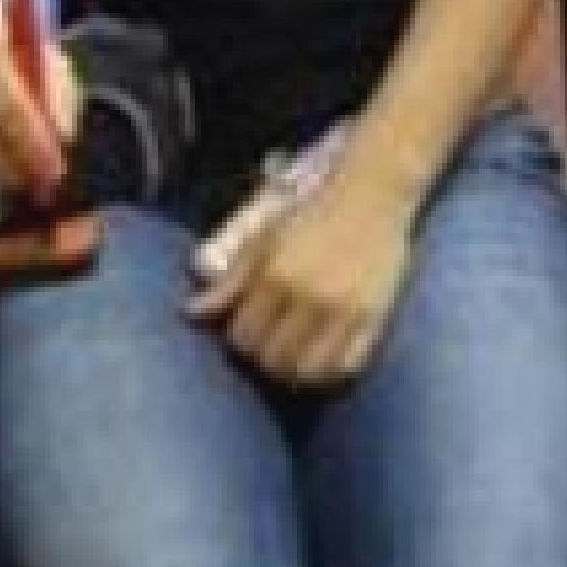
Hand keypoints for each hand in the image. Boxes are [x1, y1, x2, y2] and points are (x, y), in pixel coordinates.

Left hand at [188, 169, 415, 386]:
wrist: (371, 193)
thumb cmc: (311, 214)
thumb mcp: (263, 240)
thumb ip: (230, 280)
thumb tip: (192, 314)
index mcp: (275, 276)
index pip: (242, 337)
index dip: (239, 338)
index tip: (247, 327)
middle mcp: (309, 297)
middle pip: (273, 360)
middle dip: (264, 356)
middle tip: (269, 341)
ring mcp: (345, 312)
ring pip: (309, 372)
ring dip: (295, 371)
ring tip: (294, 355)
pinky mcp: (374, 318)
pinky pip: (347, 367)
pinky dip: (330, 371)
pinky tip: (322, 358)